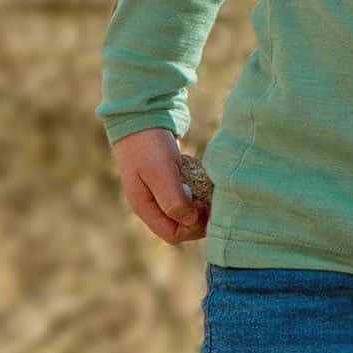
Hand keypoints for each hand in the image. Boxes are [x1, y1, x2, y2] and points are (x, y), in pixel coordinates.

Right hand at [112, 127, 208, 244]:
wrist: (141, 117)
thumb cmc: (149, 146)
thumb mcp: (161, 173)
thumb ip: (173, 200)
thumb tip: (190, 221)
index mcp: (145, 207)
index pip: (173, 234)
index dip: (192, 228)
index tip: (204, 208)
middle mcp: (151, 204)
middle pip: (180, 226)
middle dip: (199, 219)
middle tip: (212, 202)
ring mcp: (159, 193)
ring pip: (185, 212)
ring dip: (200, 207)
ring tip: (209, 192)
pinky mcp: (169, 181)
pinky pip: (187, 196)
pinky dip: (197, 193)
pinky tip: (204, 181)